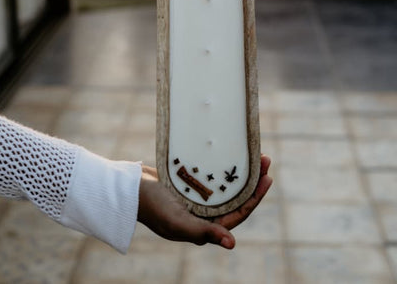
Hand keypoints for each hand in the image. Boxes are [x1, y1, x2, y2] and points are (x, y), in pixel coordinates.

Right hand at [137, 155, 271, 249]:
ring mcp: (198, 198)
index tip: (267, 177)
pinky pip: (213, 175)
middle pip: (236, 197)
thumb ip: (204, 233)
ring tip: (254, 154)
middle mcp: (205, 213)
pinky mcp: (191, 184)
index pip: (238, 213)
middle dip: (252, 180)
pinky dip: (224, 165)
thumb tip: (232, 244)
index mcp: (205, 227)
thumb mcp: (178, 222)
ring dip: (241, 171)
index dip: (255, 197)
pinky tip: (232, 152)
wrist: (129, 188)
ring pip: (227, 185)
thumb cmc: (152, 208)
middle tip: (265, 159)